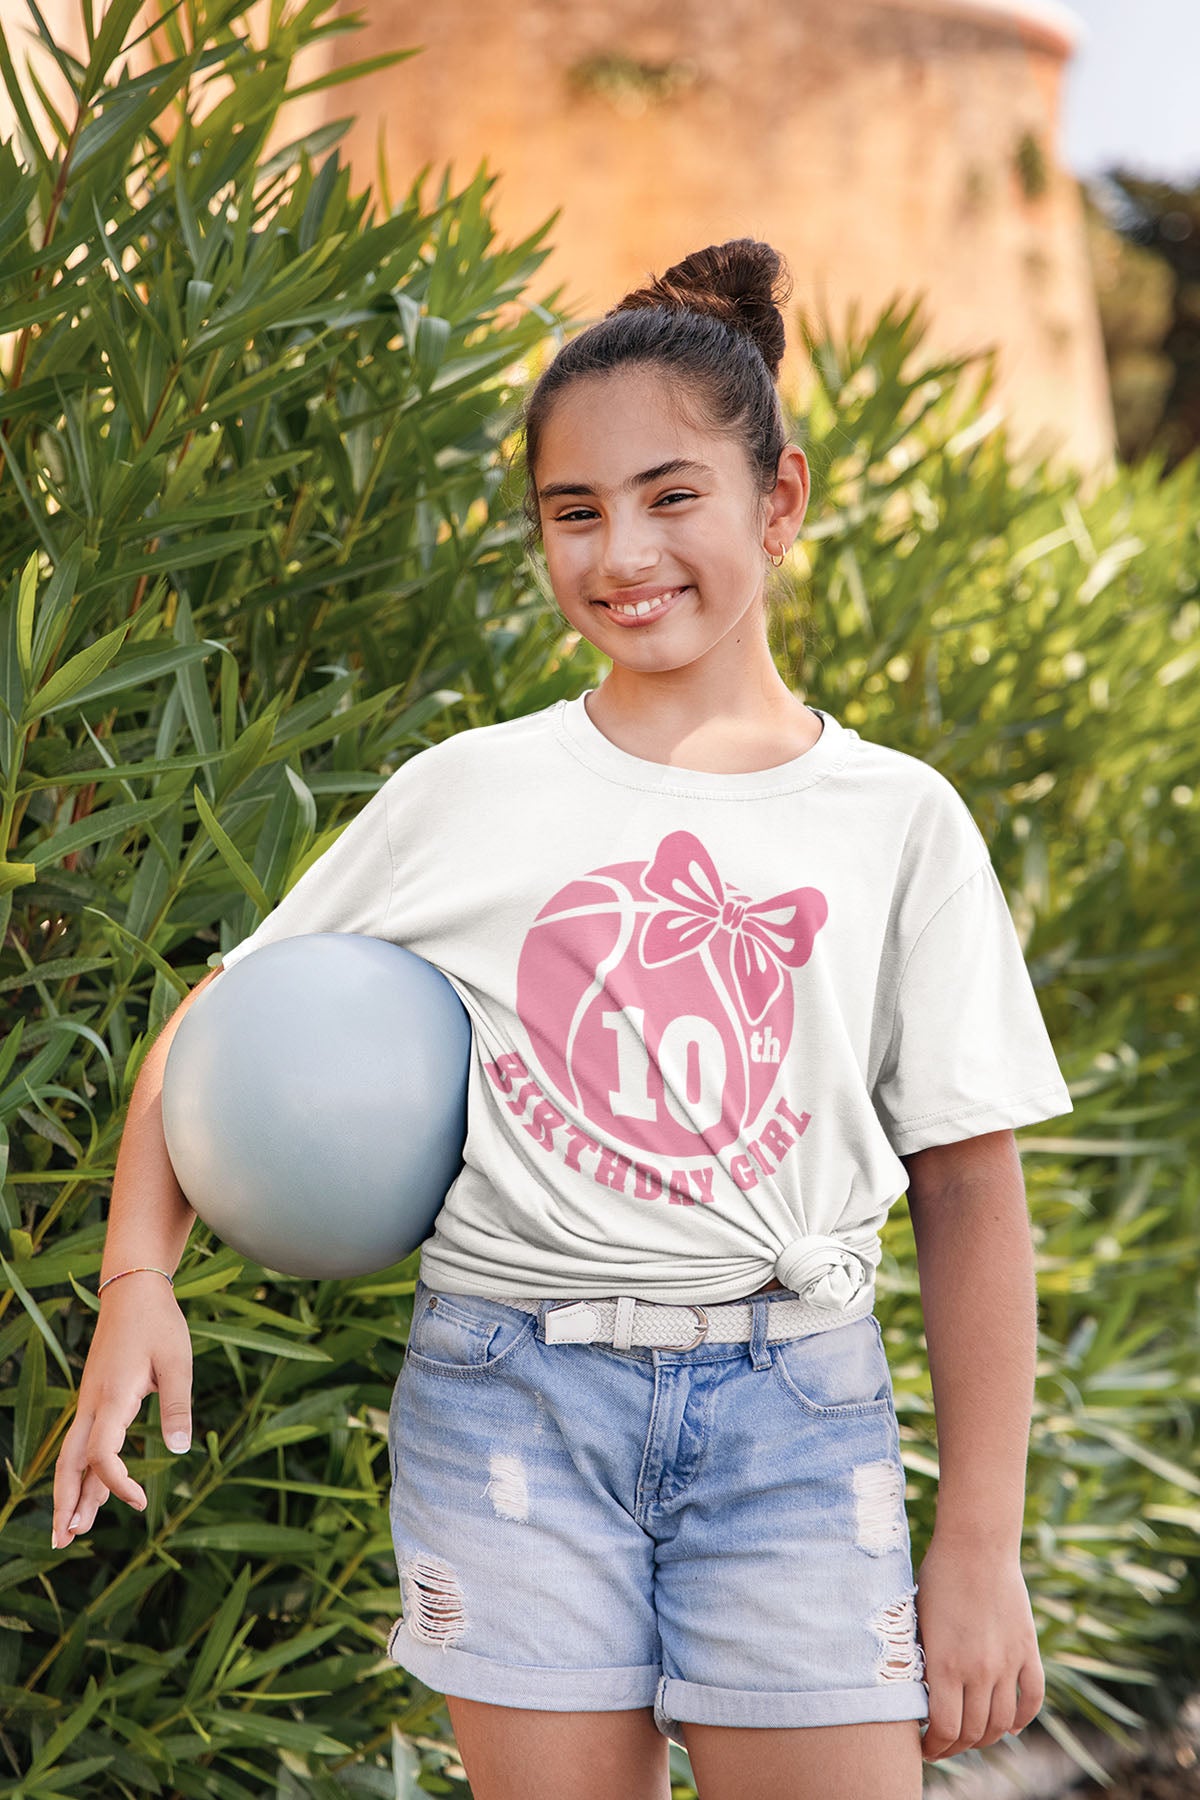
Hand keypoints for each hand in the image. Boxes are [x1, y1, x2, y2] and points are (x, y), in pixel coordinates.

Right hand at [51, 1273, 192, 1547]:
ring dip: (71, 1492)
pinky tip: (92, 1494)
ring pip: (72, 1454)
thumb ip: (177, 1406)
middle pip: (69, 1462)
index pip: (101, 1453)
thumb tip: (179, 1451)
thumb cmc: (159, 1324)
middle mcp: (93, 1403)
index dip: (115, 1482)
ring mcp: (91, 1401)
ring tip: (70, 1531)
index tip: (139, 1501)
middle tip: (62, 1542)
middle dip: (65, 1502)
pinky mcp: (97, 1398)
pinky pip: (85, 1442)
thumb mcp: (178, 1361)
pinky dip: (85, 1471)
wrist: (133, 1290)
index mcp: (113, 1396)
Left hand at [914, 1530, 1045, 1760]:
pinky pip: (1032, 1699)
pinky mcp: (1027, 1650)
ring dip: (987, 1738)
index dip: (933, 1747)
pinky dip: (1023, 1719)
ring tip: (972, 1737)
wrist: (976, 1544)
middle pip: (973, 1732)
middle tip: (944, 1744)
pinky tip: (1011, 1726)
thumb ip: (922, 1663)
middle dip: (956, 1746)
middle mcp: (978, 1671)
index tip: (924, 1747)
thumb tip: (918, 1699)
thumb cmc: (936, 1576)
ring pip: (1002, 1723)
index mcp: (944, 1664)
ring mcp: (1007, 1663)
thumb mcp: (918, 1621)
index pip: (944, 1730)